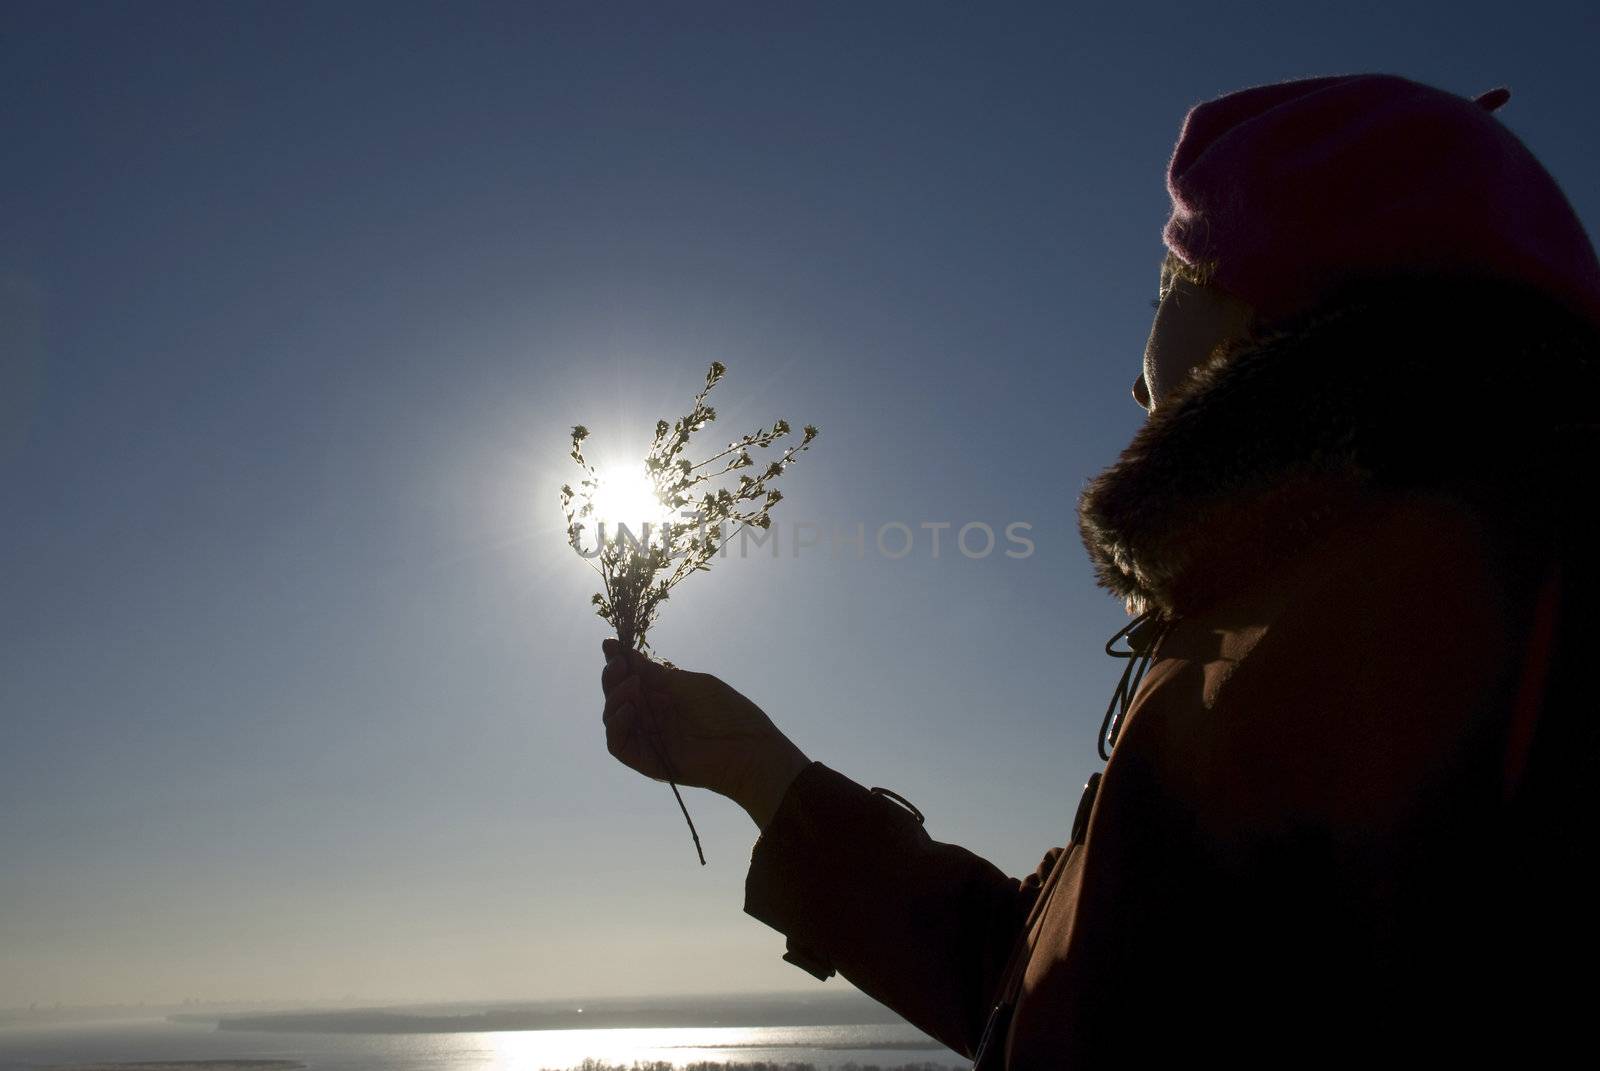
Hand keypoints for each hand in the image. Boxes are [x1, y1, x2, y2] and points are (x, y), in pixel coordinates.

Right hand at [600, 638, 809, 828]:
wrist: (749, 748)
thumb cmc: (728, 713)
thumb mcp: (690, 684)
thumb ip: (656, 673)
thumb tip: (624, 652)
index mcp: (664, 697)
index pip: (631, 678)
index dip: (618, 662)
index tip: (610, 644)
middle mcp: (652, 717)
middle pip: (618, 696)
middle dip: (613, 677)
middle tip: (619, 664)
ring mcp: (649, 739)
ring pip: (613, 719)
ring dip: (615, 698)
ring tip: (631, 684)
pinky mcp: (646, 761)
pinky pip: (618, 745)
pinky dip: (616, 725)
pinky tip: (627, 708)